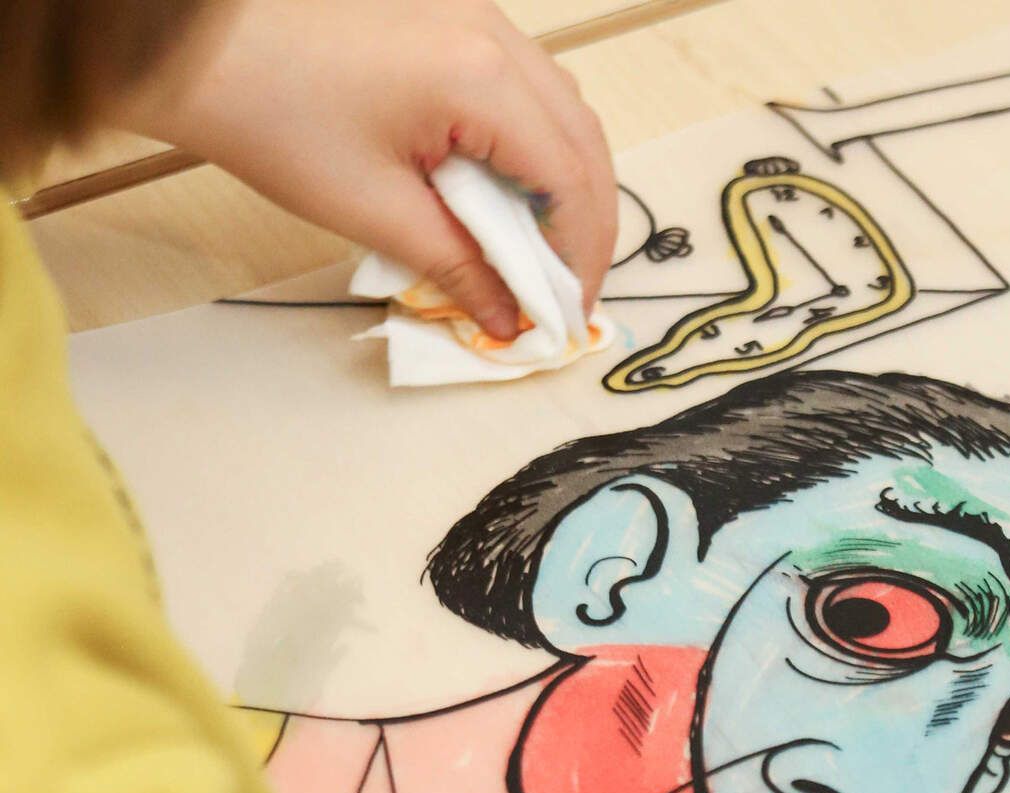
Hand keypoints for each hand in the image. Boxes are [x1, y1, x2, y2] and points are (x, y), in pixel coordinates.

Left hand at [125, 0, 616, 338]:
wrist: (198, 42)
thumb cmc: (271, 112)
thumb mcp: (374, 211)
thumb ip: (459, 269)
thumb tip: (508, 319)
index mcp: (479, 78)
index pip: (570, 181)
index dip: (581, 259)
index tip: (567, 315)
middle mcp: (494, 35)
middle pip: (584, 143)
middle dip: (586, 227)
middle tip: (565, 294)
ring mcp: (477, 18)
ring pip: (564, 114)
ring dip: (566, 188)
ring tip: (542, 254)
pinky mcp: (454, 20)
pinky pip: (526, 91)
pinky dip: (535, 151)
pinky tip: (510, 198)